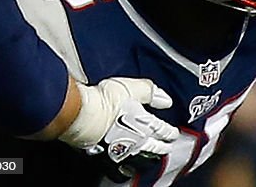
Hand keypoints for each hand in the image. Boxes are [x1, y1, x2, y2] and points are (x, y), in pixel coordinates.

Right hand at [59, 78, 179, 164]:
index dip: (169, 131)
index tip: (173, 134)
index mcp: (144, 122)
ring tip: (151, 158)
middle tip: (167, 148)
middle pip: (153, 145)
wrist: (82, 116)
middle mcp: (136, 137)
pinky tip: (127, 167)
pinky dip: (127, 166)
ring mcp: (120, 148)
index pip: (161, 128)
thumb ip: (151, 92)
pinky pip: (121, 164)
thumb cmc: (106, 101)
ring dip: (147, 156)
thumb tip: (166, 100)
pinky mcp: (105, 156)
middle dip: (161, 147)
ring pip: (139, 155)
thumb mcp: (133, 88)